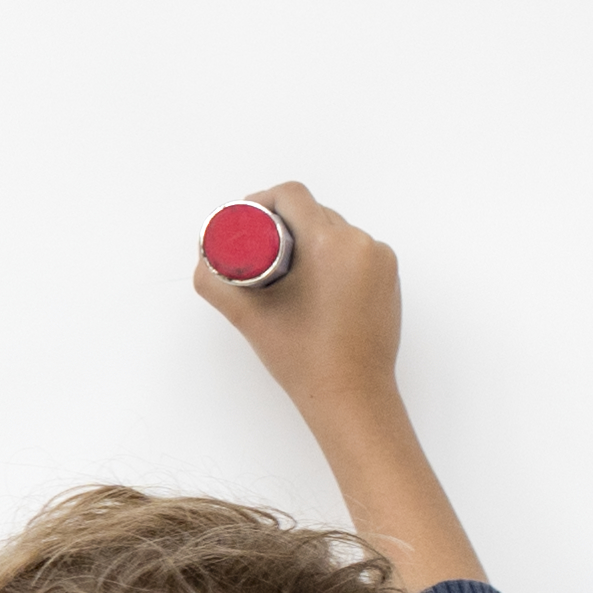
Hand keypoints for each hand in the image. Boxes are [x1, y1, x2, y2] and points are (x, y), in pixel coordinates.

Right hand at [190, 184, 403, 414]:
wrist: (352, 396)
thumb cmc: (304, 360)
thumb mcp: (249, 317)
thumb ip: (215, 283)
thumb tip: (203, 260)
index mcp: (329, 244)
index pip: (292, 196)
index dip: (262, 201)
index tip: (247, 222)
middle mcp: (361, 244)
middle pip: (313, 213)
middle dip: (284, 226)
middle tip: (259, 253)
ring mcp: (381, 259)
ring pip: (335, 232)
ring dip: (310, 241)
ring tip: (287, 273)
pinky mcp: (389, 276)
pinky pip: (355, 251)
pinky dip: (333, 259)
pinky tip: (316, 284)